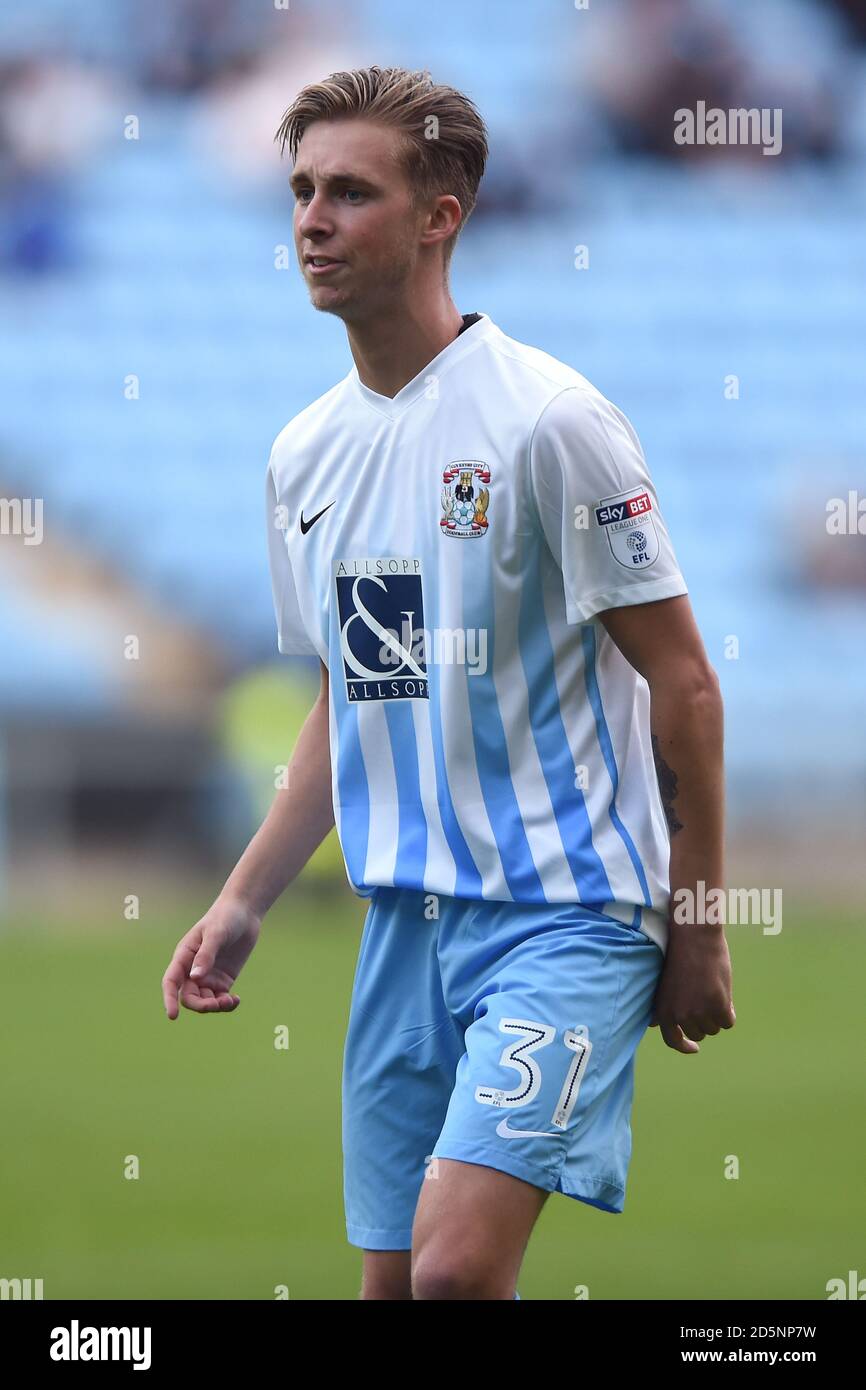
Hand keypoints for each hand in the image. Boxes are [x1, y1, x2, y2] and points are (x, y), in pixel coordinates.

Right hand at [162, 897, 260, 1019]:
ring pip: (205, 1001)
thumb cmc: (225, 917)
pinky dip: (226, 1004)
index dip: (169, 999)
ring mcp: (208, 976)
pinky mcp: (223, 980)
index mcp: (184, 956)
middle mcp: (192, 970)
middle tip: (217, 1004)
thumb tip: (195, 978)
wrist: (243, 912)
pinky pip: (220, 999)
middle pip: (189, 997)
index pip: (171, 982)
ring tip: (230, 1001)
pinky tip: (236, 1000)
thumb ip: (206, 955)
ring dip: (215, 1006)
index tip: (173, 1016)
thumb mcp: (216, 934)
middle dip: (201, 1005)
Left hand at [648, 926, 734, 1053]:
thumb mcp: (664, 984)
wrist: (694, 936)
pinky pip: (729, 1021)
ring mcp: (700, 1012)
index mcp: (664, 1010)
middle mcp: (680, 1015)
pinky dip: (729, 1012)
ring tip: (713, 992)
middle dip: (705, 1020)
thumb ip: (663, 1006)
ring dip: (717, 1015)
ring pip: (715, 1028)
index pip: (673, 1040)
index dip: (685, 1046)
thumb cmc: (680, 955)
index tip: (694, 1048)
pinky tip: (724, 995)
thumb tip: (656, 1025)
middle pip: (699, 1033)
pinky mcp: (719, 1006)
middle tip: (706, 1000)